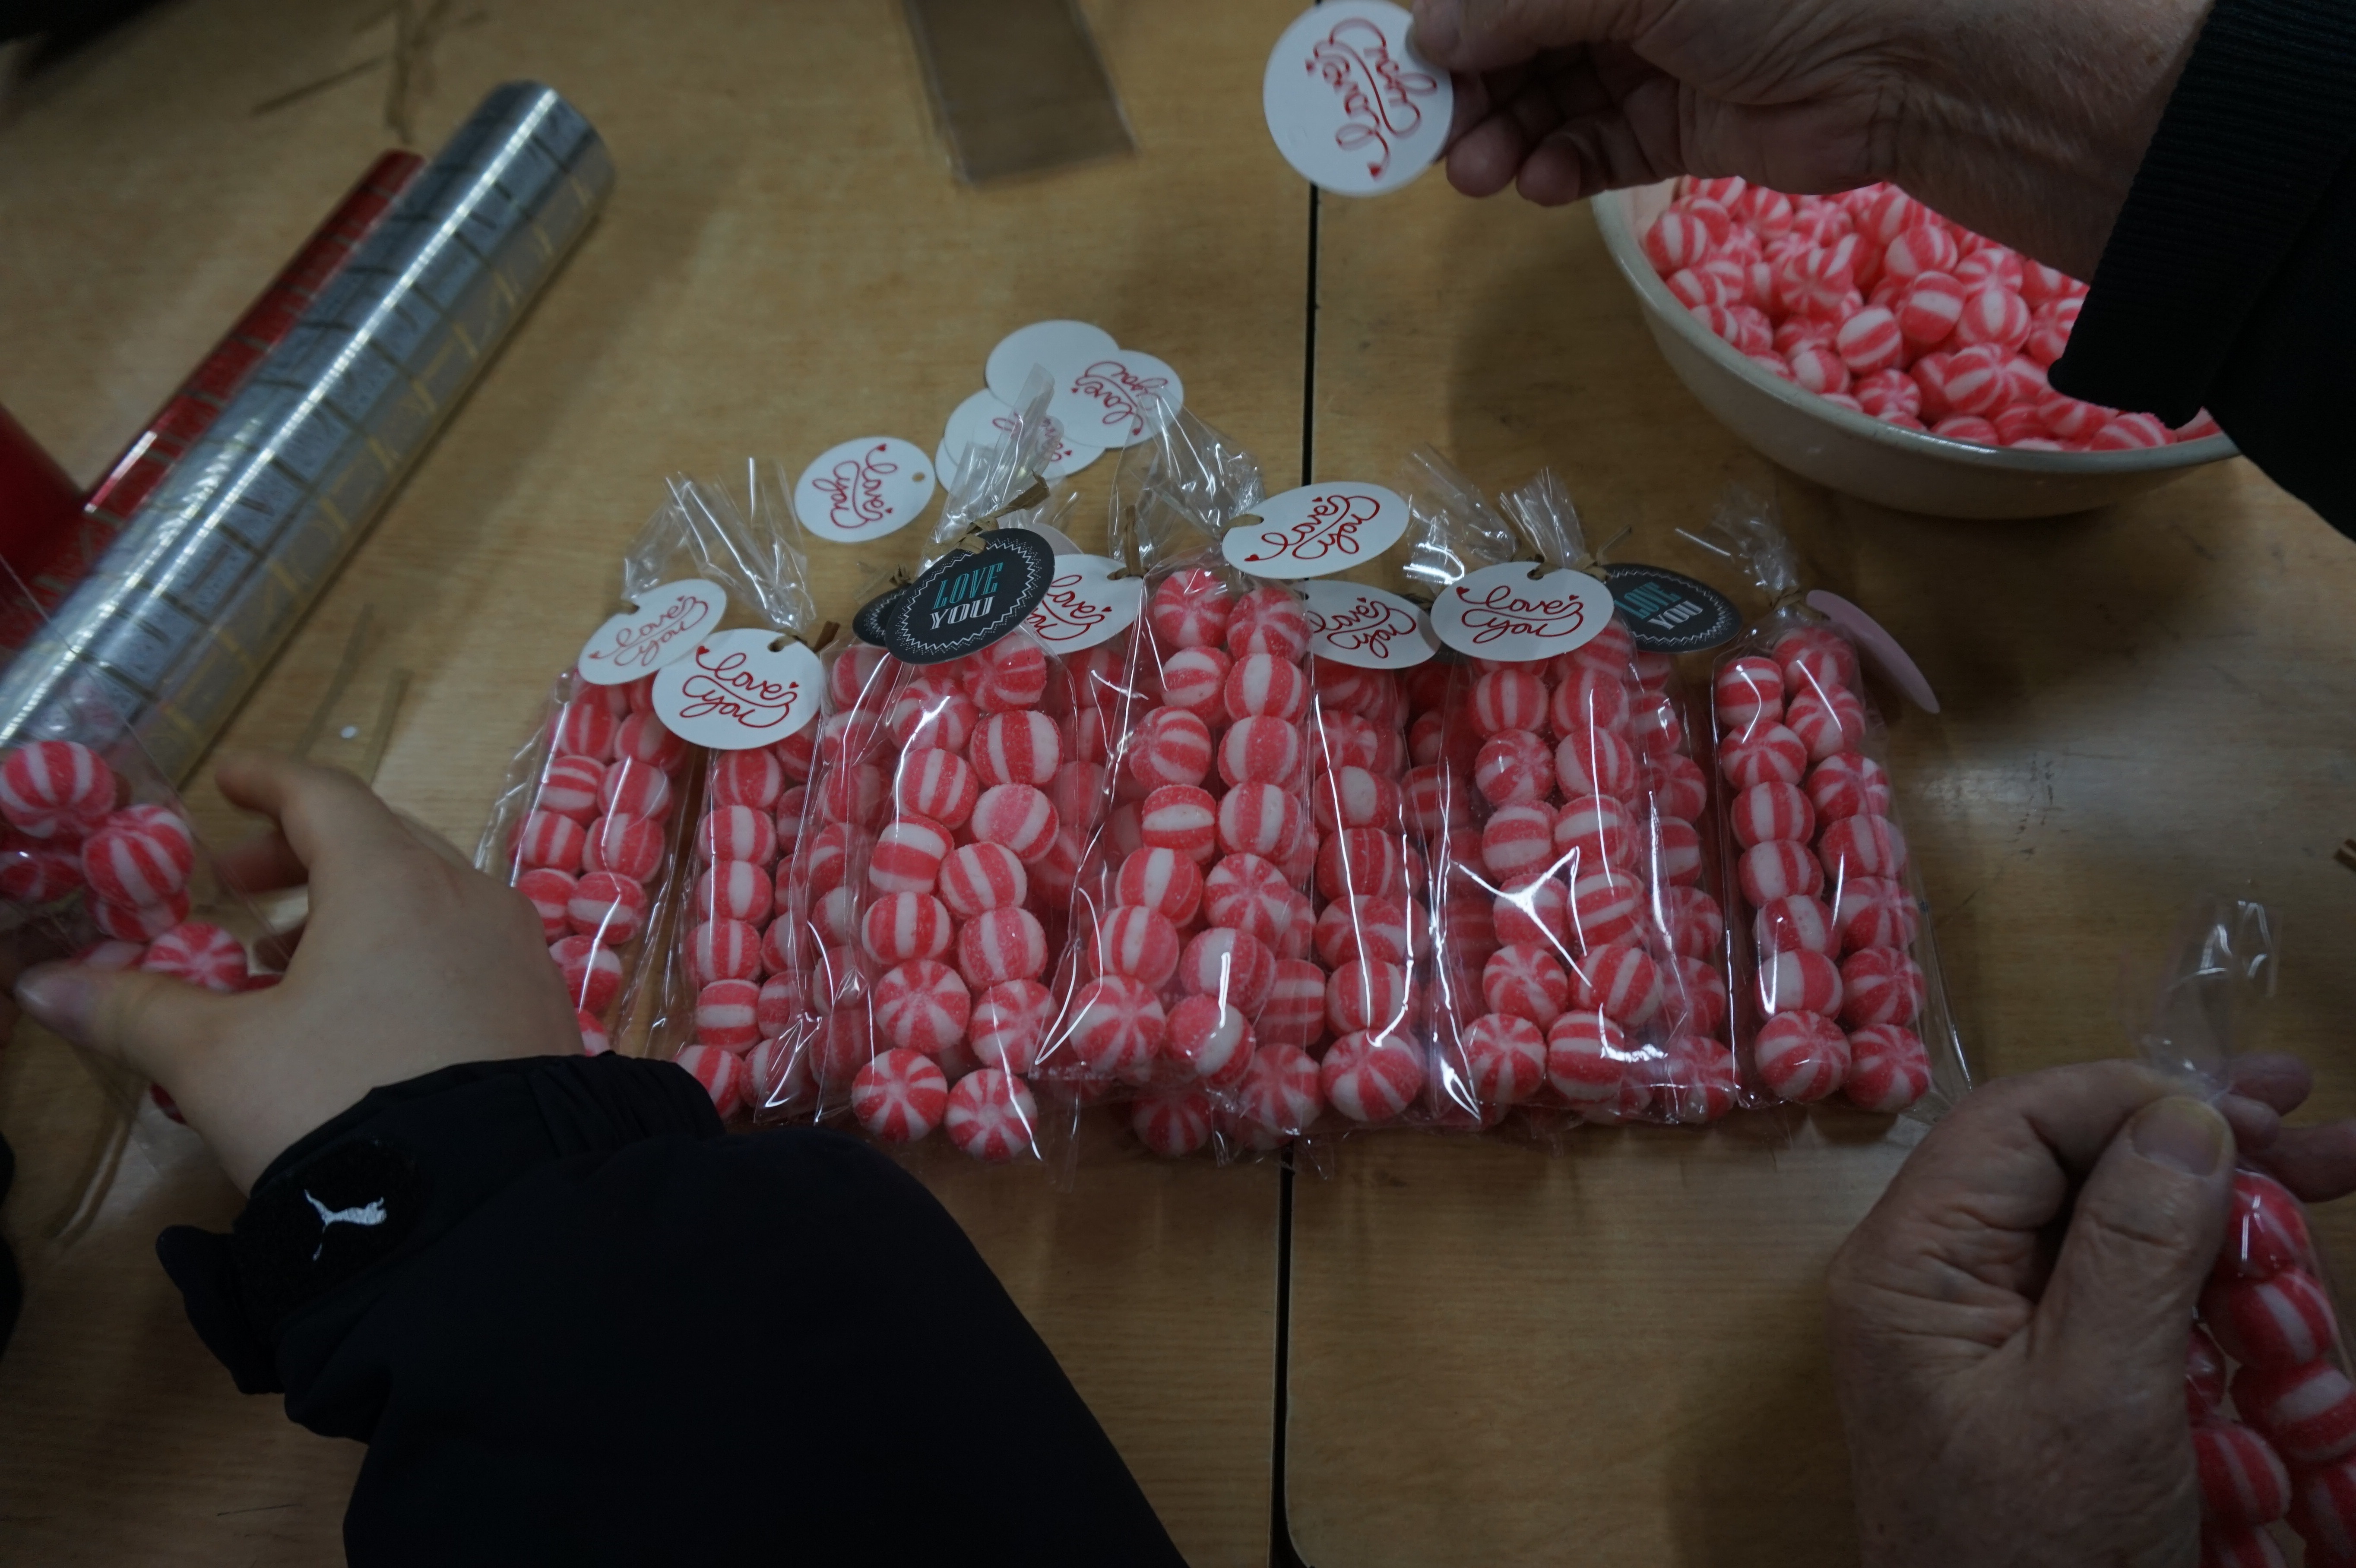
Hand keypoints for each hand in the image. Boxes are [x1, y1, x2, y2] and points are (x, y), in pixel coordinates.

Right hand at [13, 753, 579, 1191]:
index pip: (326, 796)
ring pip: (428, 899)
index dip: (270, 782)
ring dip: (354, 910)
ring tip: (285, 960)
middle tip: (239, 883)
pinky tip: (365, 1014)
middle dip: (304, 853)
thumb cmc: (339, 1107)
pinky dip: (407, 954)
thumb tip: (42, 987)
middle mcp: (469, 898)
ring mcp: (517, 954)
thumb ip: (134, 1011)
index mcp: (393, 881)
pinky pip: (465, 952)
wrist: (481, 1207)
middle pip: (380, 841)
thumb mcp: (218, 1060)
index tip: (230, 782)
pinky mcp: (541, 1010)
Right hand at [1409, 0, 2211, 276]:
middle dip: (1469, 90)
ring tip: (1482, 174)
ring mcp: (1650, 55)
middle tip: (1434, 139)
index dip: (1448, 21)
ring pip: (1544, 101)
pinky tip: (1540, 183)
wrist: (1899, 56)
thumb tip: (1426, 37)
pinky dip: (1559, 168)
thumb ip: (1521, 5)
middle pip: (1513, 40)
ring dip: (1503, 139)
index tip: (1397, 68)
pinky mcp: (1675, 126)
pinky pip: (1593, 149)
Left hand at [1827, 1057, 2355, 1565]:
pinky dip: (2201, 1273)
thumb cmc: (2038, 1555)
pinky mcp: (2036, 1370)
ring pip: (2105, 1220)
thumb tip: (2181, 1115)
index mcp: (1909, 1262)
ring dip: (2216, 1198)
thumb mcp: (2100, 1394)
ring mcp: (1985, 1323)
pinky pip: (2116, 1292)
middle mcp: (1933, 1274)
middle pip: (2067, 1160)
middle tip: (2319, 1125)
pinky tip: (2278, 1262)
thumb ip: (2135, 1248)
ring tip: (2334, 1169)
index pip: (2015, 1122)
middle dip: (2194, 1136)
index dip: (2133, 1099)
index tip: (2249, 1111)